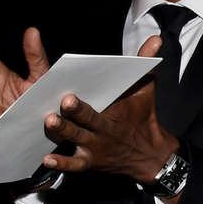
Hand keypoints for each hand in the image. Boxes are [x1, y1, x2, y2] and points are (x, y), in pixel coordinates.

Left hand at [41, 35, 176, 180]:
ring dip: (63, 131)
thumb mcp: (146, 89)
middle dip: (76, 113)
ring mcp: (95, 147)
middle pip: (88, 120)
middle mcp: (104, 130)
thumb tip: (156, 39)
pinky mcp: (89, 162)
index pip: (102, 102)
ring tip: (50, 122)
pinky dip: (62, 163)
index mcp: (115, 112)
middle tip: (64, 103)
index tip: (73, 94)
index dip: (87, 101)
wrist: (150, 155)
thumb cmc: (143, 117)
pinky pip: (74, 165)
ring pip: (76, 139)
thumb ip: (145, 63)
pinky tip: (47, 159)